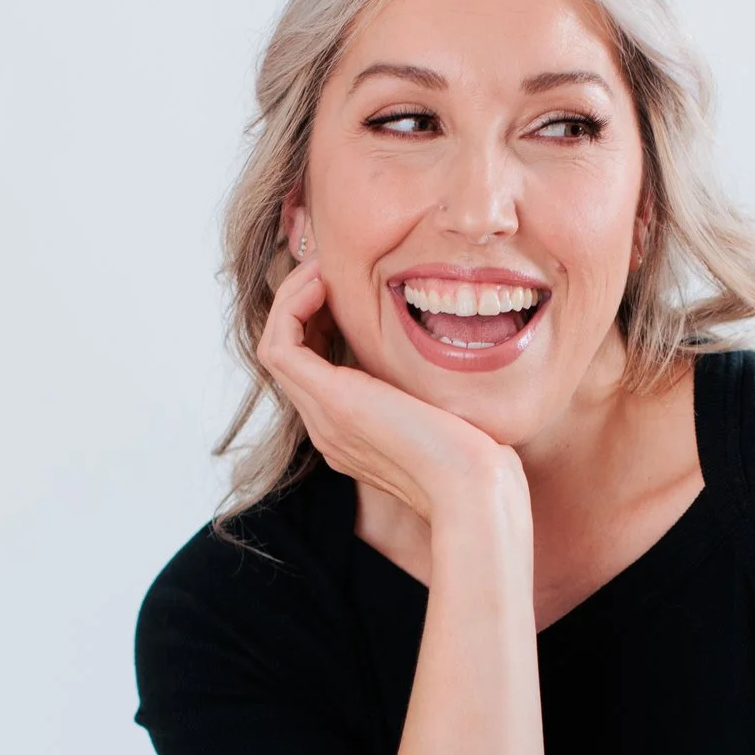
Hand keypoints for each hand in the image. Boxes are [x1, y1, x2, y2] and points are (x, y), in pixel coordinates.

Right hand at [256, 259, 522, 526]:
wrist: (474, 488)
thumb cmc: (478, 455)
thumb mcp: (446, 408)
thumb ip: (429, 383)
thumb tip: (446, 342)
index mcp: (352, 430)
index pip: (313, 367)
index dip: (320, 318)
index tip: (346, 285)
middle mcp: (328, 427)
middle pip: (290, 354)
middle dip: (302, 302)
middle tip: (327, 266)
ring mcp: (324, 418)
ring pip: (276, 346)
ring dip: (292, 298)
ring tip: (321, 268)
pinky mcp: (331, 402)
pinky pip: (280, 347)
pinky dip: (292, 309)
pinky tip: (324, 284)